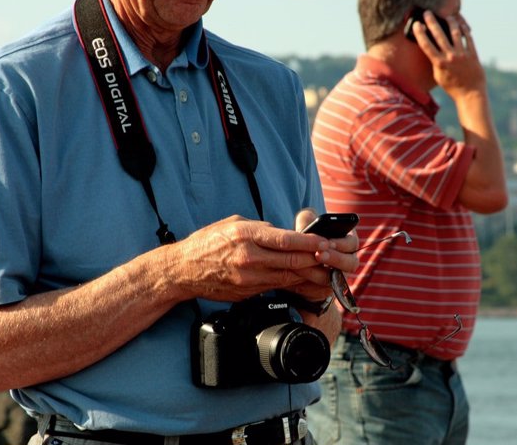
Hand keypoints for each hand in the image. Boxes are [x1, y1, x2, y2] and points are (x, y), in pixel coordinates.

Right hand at [158, 214, 336, 303]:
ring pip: (289, 278)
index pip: (286, 240)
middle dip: (316, 260)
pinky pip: (277, 287)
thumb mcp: (234, 224)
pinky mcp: (249, 292)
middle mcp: (250, 258)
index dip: (310, 242)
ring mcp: (249, 279)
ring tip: (327, 269)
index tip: (326, 241)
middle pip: (293, 261)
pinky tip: (306, 280)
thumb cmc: (207, 243)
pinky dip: (294, 284)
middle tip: (333, 257)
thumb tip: (285, 234)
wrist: (183, 270)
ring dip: (310, 274)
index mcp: (246, 236)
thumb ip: (261, 229)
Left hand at [288, 208, 358, 302]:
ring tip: (307, 265)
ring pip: (338, 278)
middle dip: (335, 259)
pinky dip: (312, 283)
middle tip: (318, 254)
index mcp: (347, 241)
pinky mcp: (328, 288)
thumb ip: (307, 219)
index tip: (329, 242)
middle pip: (351, 263)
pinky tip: (300, 276)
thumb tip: (308, 225)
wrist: (294, 257)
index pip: (352, 244)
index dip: (342, 244)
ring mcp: (339, 275)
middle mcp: (347, 259)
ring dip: (322, 272)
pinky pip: (325, 290)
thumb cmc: (305, 234)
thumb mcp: (305, 222)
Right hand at [413, 12, 486, 99]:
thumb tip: (432, 51)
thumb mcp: (438, 76)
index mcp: (439, 64)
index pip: (426, 45)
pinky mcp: (473, 54)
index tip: (417, 24)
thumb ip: (435, 62)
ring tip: (447, 16)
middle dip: (432, 22)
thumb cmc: (452, 87)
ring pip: (455, 33)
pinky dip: (464, 30)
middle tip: (428, 13)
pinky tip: (461, 24)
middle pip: (439, 35)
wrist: (470, 93)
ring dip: (450, 22)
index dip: (420, 33)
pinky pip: (468, 38)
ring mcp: (462, 54)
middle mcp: (450, 57)